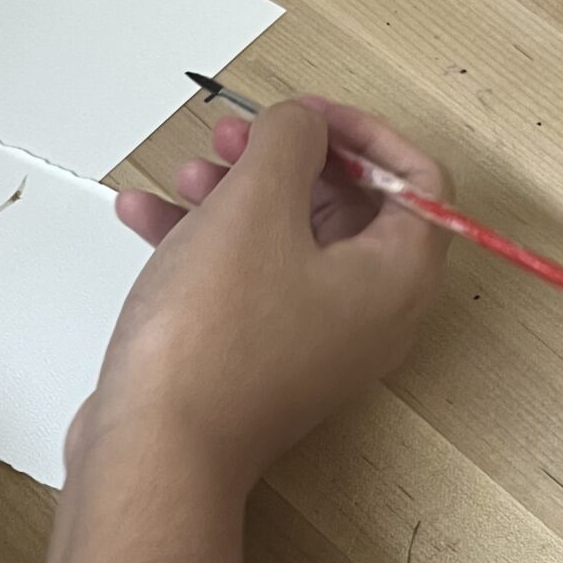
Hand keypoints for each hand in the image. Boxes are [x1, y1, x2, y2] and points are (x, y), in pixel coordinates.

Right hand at [42, 101, 447, 562]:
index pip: (419, 183)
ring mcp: (313, 342)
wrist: (156, 450)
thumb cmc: (214, 334)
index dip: (363, 133)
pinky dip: (202, 240)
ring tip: (185, 172)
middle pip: (348, 208)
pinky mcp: (260, 361)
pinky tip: (143, 215)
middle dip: (287, 159)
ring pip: (287, 240)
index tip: (302, 113)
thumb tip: (301, 126)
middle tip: (232, 135)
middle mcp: (368, 314)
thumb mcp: (256, 206)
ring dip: (237, 193)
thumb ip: (289, 142)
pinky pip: (245, 281)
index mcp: (395, 278)